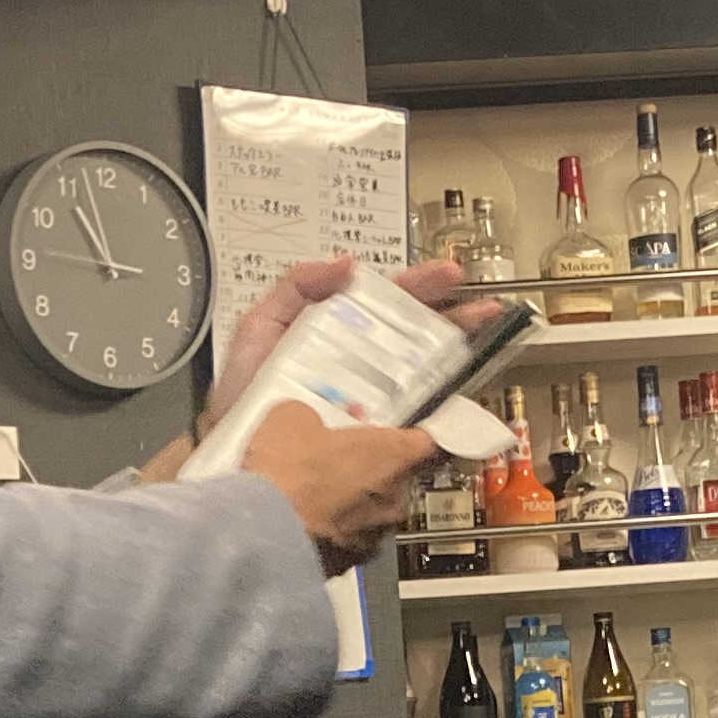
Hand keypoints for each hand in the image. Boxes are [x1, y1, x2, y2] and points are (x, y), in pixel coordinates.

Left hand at [207, 255, 500, 426]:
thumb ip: (298, 286)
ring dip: (459, 358)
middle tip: (483, 308)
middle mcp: (362, 367)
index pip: (388, 303)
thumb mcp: (262, 326)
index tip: (449, 274)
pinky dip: (444, 412)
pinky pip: (416, 423)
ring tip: (483, 340)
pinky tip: (462, 397)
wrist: (234, 454)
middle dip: (454, 317)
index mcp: (339, 334)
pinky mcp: (377, 441)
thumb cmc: (242, 394)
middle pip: (418, 336)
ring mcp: (374, 405)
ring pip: (426, 376)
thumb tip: (344, 262)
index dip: (420, 286)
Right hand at [245, 398, 437, 574]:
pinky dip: (334, 531)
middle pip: (396, 478)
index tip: (401, 433)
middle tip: (338, 459)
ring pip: (373, 512)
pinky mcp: (351, 563)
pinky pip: (349, 540)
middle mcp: (394, 498)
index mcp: (392, 454)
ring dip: (353, 503)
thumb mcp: (291, 418)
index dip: (411, 436)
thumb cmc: (283, 473)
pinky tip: (306, 522)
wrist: (257, 534)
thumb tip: (309, 425)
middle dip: (371, 470)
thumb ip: (316, 419)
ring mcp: (375, 535)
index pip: (426, 441)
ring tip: (315, 495)